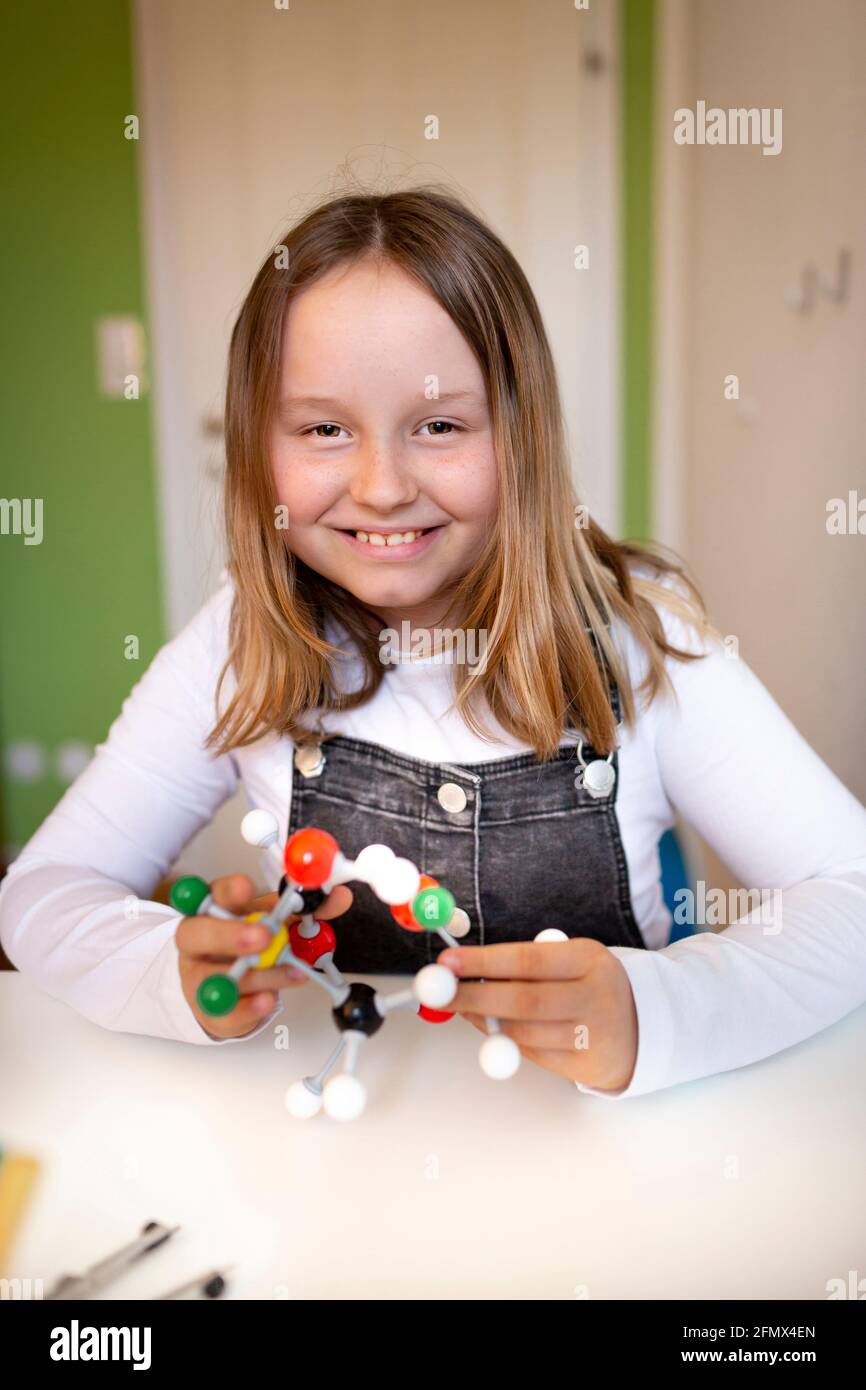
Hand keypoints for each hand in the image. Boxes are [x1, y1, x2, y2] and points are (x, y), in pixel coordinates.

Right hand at [176, 874, 352, 1038]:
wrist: (228, 991)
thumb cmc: (248, 947)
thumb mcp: (274, 922)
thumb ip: (302, 910)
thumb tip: (338, 897)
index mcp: (214, 912)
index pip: (214, 894)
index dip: (228, 891)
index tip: (246, 887)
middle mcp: (198, 942)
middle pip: (196, 933)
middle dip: (230, 934)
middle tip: (263, 937)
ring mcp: (199, 978)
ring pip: (217, 977)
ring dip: (259, 975)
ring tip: (292, 973)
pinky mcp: (211, 1012)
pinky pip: (227, 1012)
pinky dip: (250, 1007)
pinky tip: (267, 999)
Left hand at [437, 938, 637, 1092]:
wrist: (644, 1025)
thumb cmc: (591, 985)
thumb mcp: (571, 961)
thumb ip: (527, 964)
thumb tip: (465, 969)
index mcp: (590, 960)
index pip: (528, 960)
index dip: (483, 962)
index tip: (448, 962)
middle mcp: (596, 996)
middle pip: (524, 1001)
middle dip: (474, 996)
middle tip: (441, 992)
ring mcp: (593, 1035)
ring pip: (524, 1033)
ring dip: (484, 1021)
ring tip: (463, 1007)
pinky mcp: (587, 1066)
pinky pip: (533, 1054)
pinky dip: (505, 1041)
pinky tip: (492, 1027)